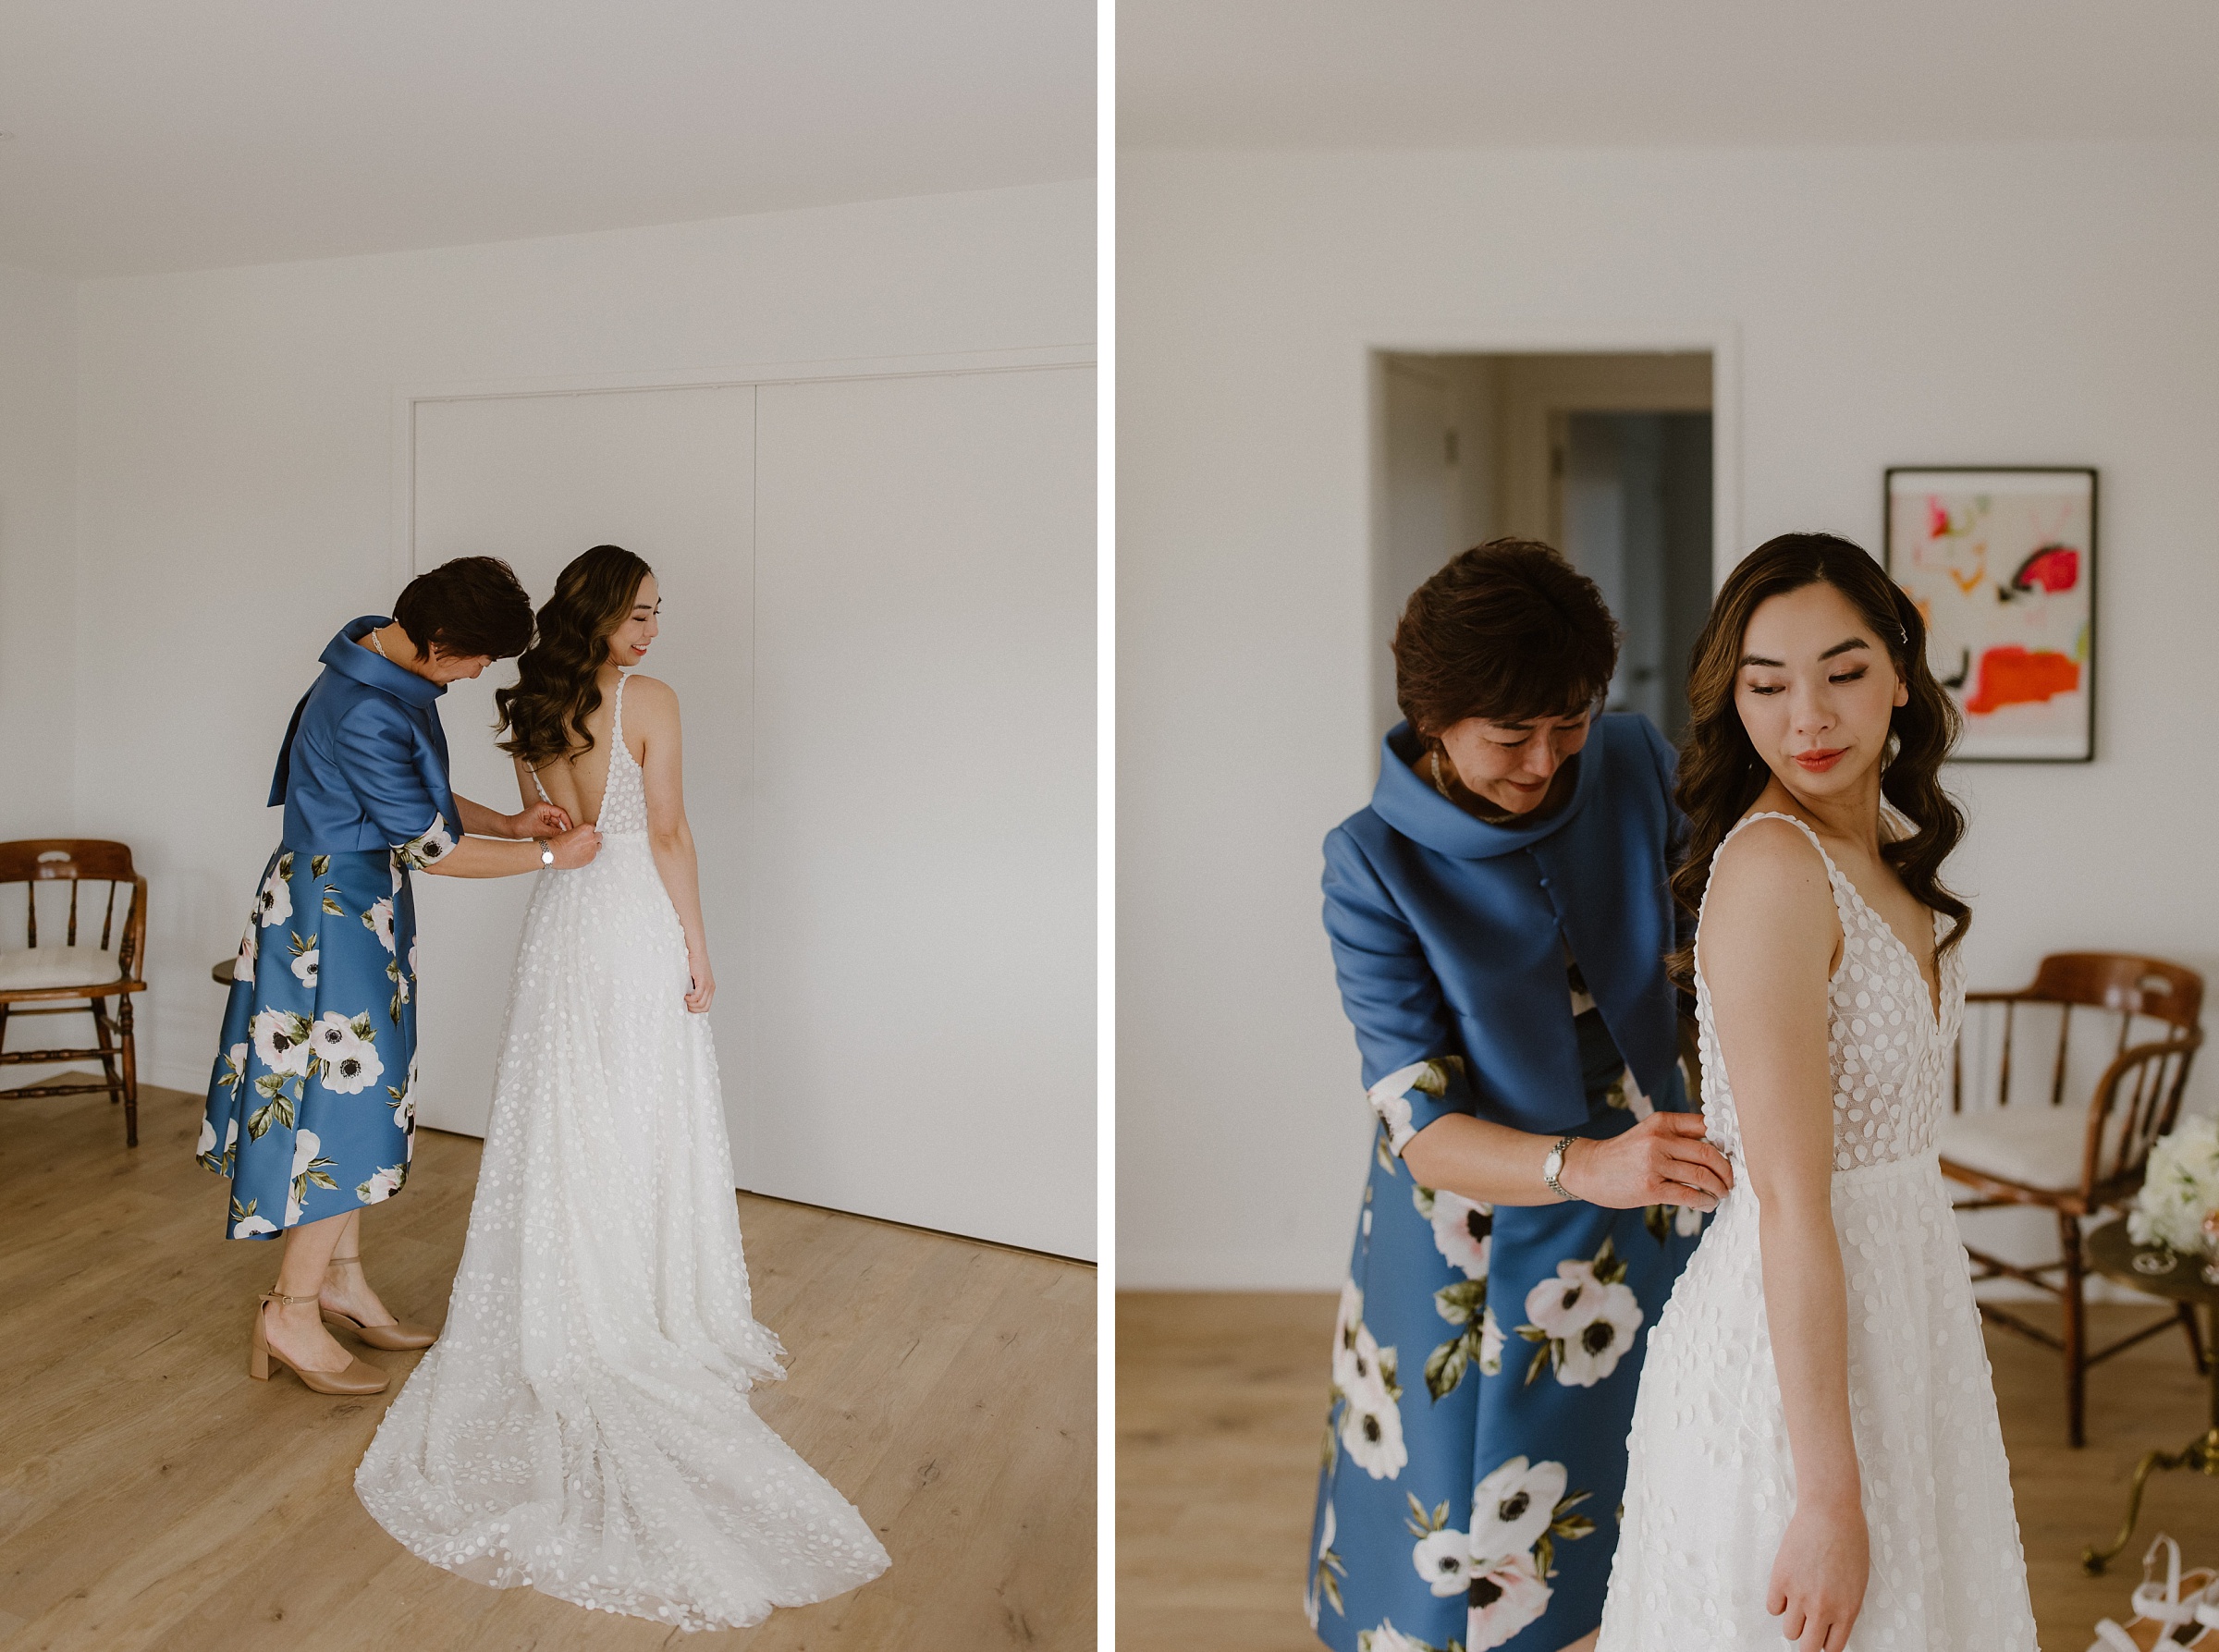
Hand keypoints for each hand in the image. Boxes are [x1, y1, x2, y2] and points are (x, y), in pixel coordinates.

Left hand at [511, 801, 571, 837]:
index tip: (571, 829)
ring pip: (555, 823)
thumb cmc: (520, 825)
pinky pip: (550, 826)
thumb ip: (553, 831)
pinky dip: (552, 831)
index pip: (561, 812)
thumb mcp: (539, 829)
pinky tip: (553, 837)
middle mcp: (544, 810)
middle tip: (567, 834)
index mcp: (543, 807)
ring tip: (559, 837)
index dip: (567, 821)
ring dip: (556, 830)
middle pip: (559, 818)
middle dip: (562, 826)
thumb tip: (564, 834)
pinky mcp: (540, 821)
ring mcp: (542, 815)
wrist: (509, 829)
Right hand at [547, 823, 600, 868]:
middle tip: (586, 840)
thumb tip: (583, 835)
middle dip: (593, 837)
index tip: (586, 833)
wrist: (554, 854)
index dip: (588, 830)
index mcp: (586, 829)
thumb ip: (581, 833)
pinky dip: (589, 854)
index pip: (593, 827)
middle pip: (599, 836)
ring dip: (593, 846)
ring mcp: (592, 849)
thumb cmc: (559, 843)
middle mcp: (592, 838)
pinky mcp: (590, 858)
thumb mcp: (570, 831)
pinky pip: (593, 855)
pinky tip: (582, 854)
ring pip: (598, 846)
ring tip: (585, 848)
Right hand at [684, 948, 714, 1013]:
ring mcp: (708, 986)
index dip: (696, 1010)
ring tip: (684, 999)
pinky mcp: (703, 982)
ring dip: (691, 1005)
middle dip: (693, 1010)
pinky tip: (685, 995)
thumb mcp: (694, 979)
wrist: (696, 952)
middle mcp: (711, 988)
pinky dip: (690, 999)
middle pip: (704, 1008)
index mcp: (710, 989)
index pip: (706, 1007)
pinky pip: (698, 997)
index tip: (687, 1006)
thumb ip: (693, 988)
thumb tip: (686, 1000)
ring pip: (701, 1004)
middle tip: (685, 1004)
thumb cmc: (692, 964)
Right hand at [1559, 1112, 1732, 1210]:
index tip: (1734, 1156)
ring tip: (1720, 1195)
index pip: (1706, 1126)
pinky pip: (1689, 1196)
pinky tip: (1706, 1204)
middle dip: (1727, 1172)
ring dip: (1718, 1189)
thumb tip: (1718, 1151)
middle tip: (1730, 1182)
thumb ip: (1677, 1137)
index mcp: (1661, 1122)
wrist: (1588, 1169)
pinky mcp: (1650, 1188)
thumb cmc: (1623, 1154)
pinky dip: (1704, 1202)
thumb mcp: (1647, 1133)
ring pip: (1702, 1176)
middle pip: (1709, 1154)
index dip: (1726, 1142)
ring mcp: (1654, 1164)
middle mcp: (1658, 1139)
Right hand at [1768, 1499, 1867, 1650]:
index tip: (1822, 1637)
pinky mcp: (1780, 1579)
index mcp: (1847, 1610)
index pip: (1832, 1648)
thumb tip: (1830, 1621)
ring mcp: (1800, 1595)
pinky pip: (1773, 1607)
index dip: (1826, 1644)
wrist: (1830, 1512)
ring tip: (1797, 1604)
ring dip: (1793, 1621)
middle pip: (1808, 1647)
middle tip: (1807, 1628)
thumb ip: (1844, 1606)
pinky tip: (1786, 1588)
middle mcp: (1823, 1608)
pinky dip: (1778, 1602)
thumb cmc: (1849, 1540)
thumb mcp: (1857, 1582)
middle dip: (1808, 1640)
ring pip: (1789, 1631)